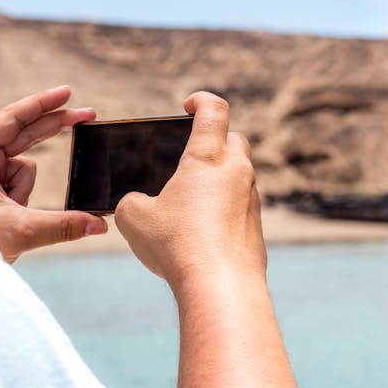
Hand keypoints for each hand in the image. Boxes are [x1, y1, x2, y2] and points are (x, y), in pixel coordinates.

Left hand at [0, 86, 107, 261]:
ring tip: (7, 215)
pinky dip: (19, 200)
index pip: (14, 117)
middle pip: (24, 133)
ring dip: (24, 193)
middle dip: (55, 128)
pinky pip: (16, 186)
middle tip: (89, 116)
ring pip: (23, 170)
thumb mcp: (18, 230)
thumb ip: (63, 225)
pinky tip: (6, 219)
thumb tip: (100, 224)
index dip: (44, 103)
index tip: (68, 91)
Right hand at [115, 92, 265, 288]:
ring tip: (192, 199)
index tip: (189, 105)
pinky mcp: (256, 229)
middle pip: (235, 140)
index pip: (214, 110)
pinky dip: (225, 210)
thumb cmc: (177, 245)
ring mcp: (251, 201)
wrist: (220, 287)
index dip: (201, 100)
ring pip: (240, 176)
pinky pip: (241, 208)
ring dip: (220, 179)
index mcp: (207, 157)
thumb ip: (131, 202)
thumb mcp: (134, 218)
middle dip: (216, 140)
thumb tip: (137, 205)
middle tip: (192, 155)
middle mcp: (237, 173)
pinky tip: (203, 231)